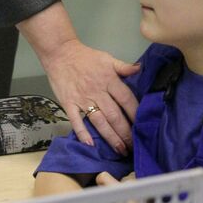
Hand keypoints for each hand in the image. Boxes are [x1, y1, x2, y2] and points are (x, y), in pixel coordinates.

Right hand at [17, 1, 139, 153]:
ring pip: (99, 121)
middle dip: (125, 132)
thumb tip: (140, 68)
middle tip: (133, 146)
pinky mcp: (68, 103)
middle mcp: (97, 91)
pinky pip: (76, 120)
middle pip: (114, 115)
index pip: (125, 99)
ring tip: (120, 150)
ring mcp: (82, 98)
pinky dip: (82, 133)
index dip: (135, 113)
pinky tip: (91, 145)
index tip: (142, 126)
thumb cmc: (85, 57)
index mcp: (108, 79)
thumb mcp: (107, 58)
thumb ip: (123, 66)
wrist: (60, 53)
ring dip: (110, 137)